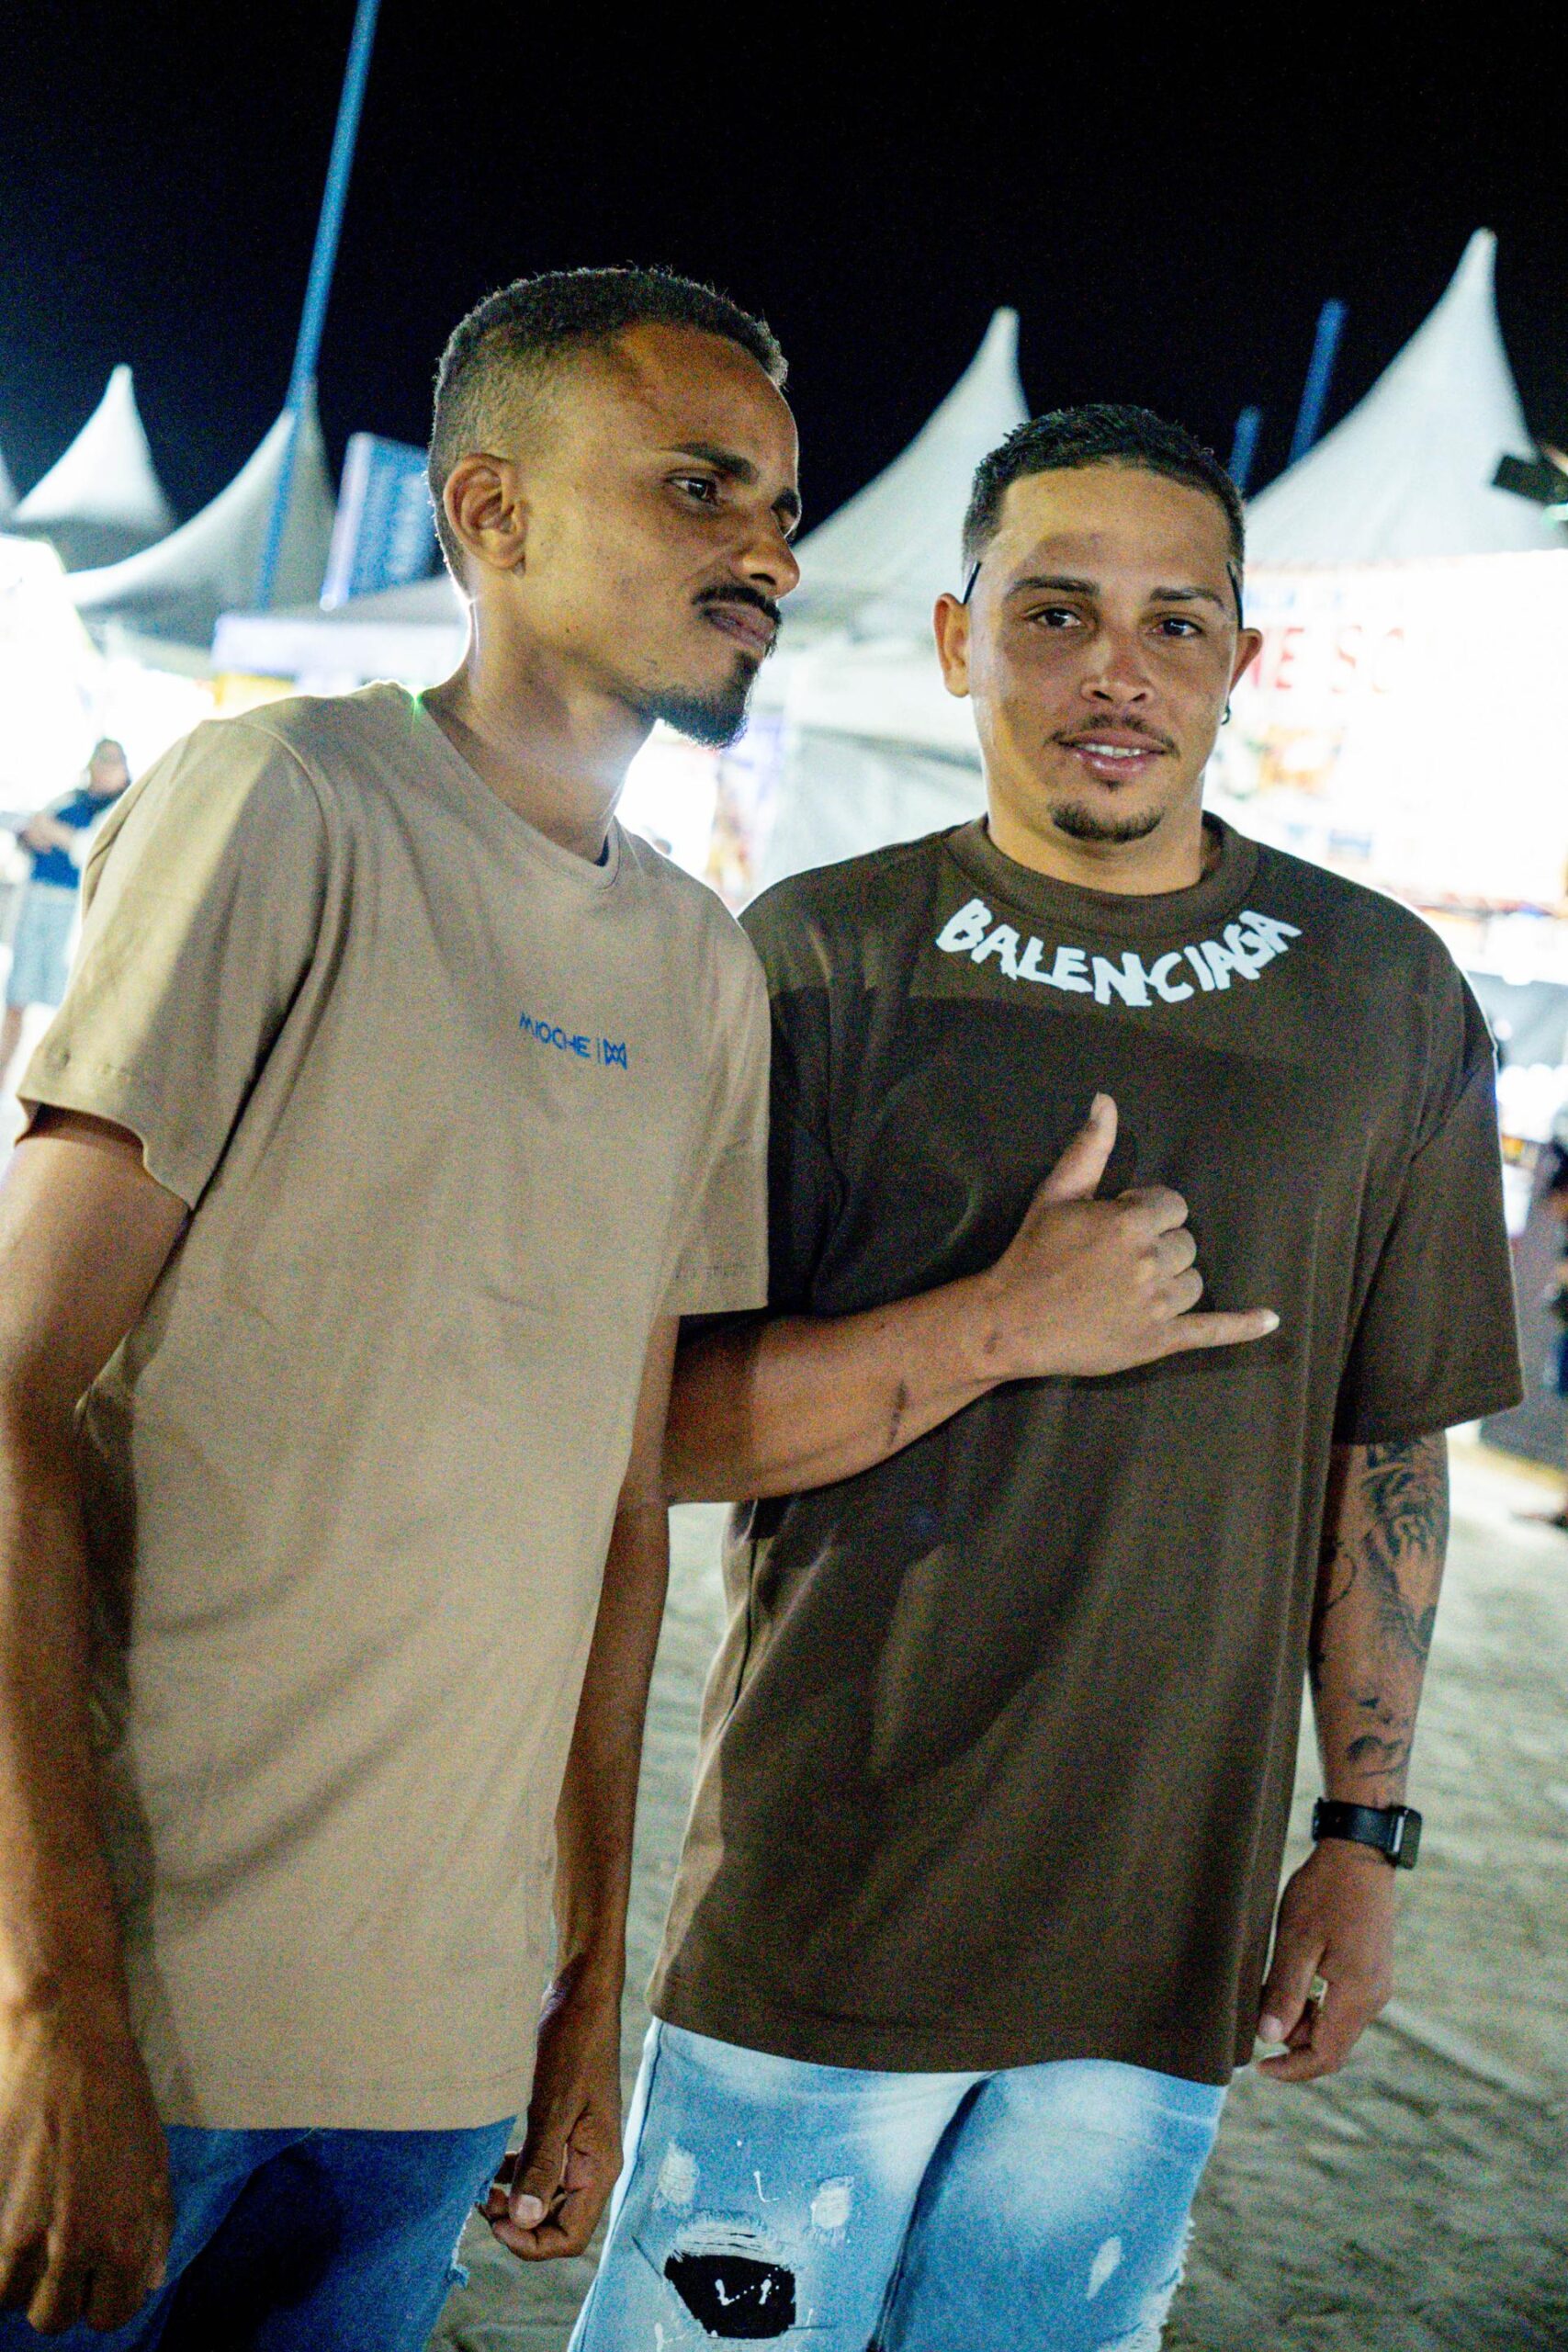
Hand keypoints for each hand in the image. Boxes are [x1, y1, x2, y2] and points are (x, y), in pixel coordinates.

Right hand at [0, 1986, 172, 2333]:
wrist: (65, 2041)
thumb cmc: (118, 2095)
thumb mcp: (157, 2161)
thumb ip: (156, 2230)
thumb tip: (149, 2281)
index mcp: (123, 2238)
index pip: (111, 2316)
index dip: (103, 2292)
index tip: (95, 2268)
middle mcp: (72, 2246)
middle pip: (52, 2318)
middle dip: (58, 2288)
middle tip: (59, 2243)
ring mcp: (20, 2231)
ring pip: (9, 2298)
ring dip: (19, 2273)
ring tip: (31, 2223)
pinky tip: (11, 2213)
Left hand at [483, 1965, 622, 2261]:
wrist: (581, 1998)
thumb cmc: (572, 2046)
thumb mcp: (553, 2106)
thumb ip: (541, 2164)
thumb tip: (524, 2221)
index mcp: (599, 2166)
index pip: (569, 2236)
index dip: (531, 2243)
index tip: (496, 2219)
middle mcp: (592, 2164)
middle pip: (556, 2223)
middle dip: (518, 2223)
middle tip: (483, 2198)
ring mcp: (578, 2148)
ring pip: (544, 2199)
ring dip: (515, 2201)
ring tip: (482, 2183)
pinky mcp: (563, 2130)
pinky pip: (540, 2170)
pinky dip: (516, 2175)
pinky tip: (493, 2163)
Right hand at [968, 1095, 1278, 1379]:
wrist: (1010, 1322)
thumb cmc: (1031, 1254)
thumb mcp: (1055, 1194)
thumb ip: (1089, 1149)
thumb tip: (1106, 1101)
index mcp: (1130, 1223)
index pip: (1173, 1206)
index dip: (1146, 1213)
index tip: (1115, 1227)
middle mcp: (1150, 1262)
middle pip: (1185, 1244)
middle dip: (1159, 1246)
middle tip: (1116, 1261)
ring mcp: (1157, 1305)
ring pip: (1193, 1281)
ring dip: (1173, 1280)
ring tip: (1132, 1288)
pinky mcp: (1158, 1341)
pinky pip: (1211, 1331)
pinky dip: (1241, 1327)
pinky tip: (1268, 1320)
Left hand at [1255, 1839, 1395, 2081]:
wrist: (1359, 1854)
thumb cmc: (1326, 1892)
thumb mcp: (1297, 1940)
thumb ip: (1285, 1992)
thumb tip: (1269, 2038)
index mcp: (1358, 1996)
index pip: (1326, 2056)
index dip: (1292, 2069)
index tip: (1259, 2067)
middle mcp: (1374, 1997)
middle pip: (1332, 2044)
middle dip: (1293, 2041)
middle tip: (1259, 2015)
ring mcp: (1376, 1984)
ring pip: (1336, 2024)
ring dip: (1303, 2020)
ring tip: (1272, 1989)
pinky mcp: (1372, 1970)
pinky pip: (1343, 2004)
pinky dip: (1316, 2003)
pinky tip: (1294, 1977)